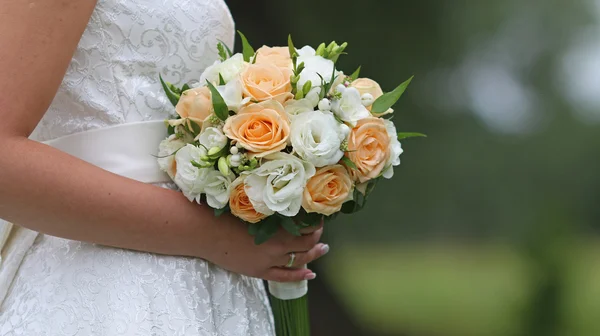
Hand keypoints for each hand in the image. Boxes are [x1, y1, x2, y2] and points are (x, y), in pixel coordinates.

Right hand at [202, 216, 327, 281]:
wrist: (203, 232)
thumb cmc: (224, 213)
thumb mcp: (251, 205)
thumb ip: (270, 208)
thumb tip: (286, 203)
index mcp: (275, 225)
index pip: (305, 226)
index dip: (315, 222)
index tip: (318, 215)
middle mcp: (276, 244)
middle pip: (306, 243)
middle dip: (316, 236)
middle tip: (320, 230)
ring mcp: (268, 260)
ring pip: (299, 260)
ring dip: (313, 254)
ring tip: (323, 249)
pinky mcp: (259, 271)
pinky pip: (285, 276)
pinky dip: (300, 275)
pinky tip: (310, 273)